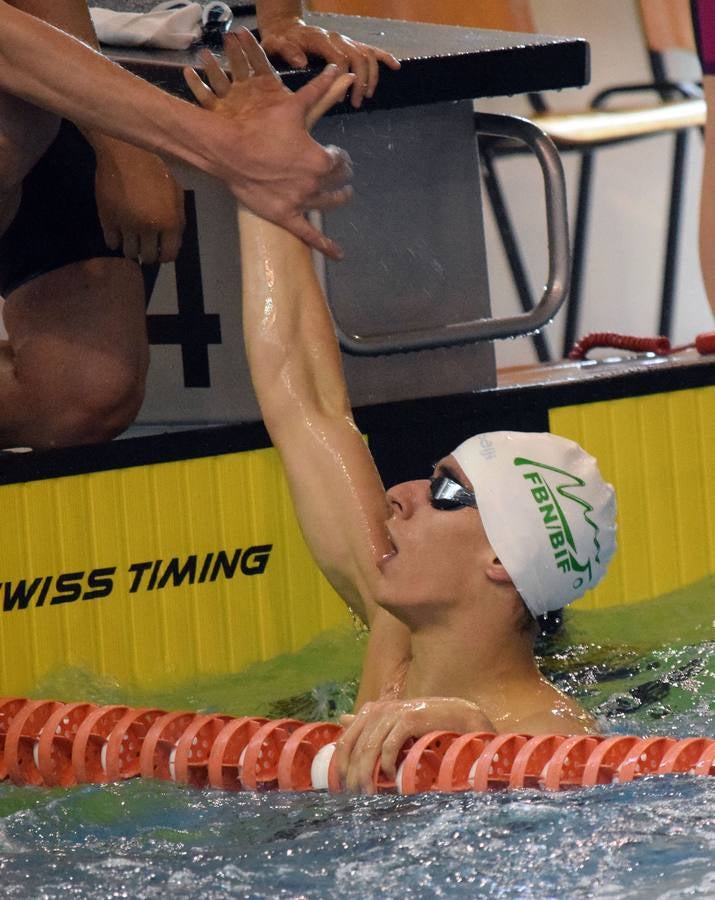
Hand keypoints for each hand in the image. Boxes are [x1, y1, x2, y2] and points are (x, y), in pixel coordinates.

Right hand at [92, 138, 184, 263]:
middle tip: (144, 246)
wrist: (126, 154)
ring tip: (130, 239)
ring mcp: (127, 226)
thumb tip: (173, 241)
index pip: (169, 255)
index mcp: (170, 222)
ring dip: (131, 249)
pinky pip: (111, 242)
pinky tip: (117, 233)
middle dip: (147, 254)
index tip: (160, 251)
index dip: (164, 256)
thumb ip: (178, 219)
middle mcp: (149, 228)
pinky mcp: (107, 220)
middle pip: (147, 257)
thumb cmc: (155, 170)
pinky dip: (114, 241)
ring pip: (129, 252)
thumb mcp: (176, 193)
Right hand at [184, 28, 353, 259]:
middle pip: (337, 183)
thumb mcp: (291, 107)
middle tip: (342, 174)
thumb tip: (336, 69)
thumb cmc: (259, 127)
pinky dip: (326, 246)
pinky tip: (339, 255)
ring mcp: (301, 202)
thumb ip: (317, 91)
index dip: (339, 156)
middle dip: (342, 176)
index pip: (339, 161)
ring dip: (339, 200)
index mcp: (319, 158)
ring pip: (329, 205)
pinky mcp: (286, 217)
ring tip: (343, 196)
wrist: (228, 150)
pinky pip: (310, 235)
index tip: (336, 153)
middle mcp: (313, 183)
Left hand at [259, 17, 400, 108]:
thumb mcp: (276, 45)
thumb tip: (301, 62)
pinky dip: (384, 57)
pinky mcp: (350, 44)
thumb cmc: (281, 41)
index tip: (343, 98)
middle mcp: (336, 38)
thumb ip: (287, 52)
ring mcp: (345, 40)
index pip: (341, 59)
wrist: (286, 29)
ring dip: (371, 77)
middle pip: (359, 58)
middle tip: (356, 103)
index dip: (344, 79)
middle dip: (361, 81)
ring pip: (367, 55)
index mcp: (321, 40)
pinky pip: (370, 49)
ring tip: (366, 96)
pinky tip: (395, 67)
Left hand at [334, 697, 494, 793]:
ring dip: (367, 775)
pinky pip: (389, 746)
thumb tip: (342, 719)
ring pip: (370, 749)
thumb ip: (368, 724)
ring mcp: (392, 713)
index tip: (343, 787)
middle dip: (354, 776)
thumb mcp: (393, 724)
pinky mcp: (408, 719)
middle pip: (356, 748)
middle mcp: (378, 709)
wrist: (455, 715)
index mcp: (370, 711)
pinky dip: (386, 764)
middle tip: (356, 796)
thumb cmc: (423, 723)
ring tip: (369, 793)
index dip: (341, 766)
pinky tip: (390, 776)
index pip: (345, 742)